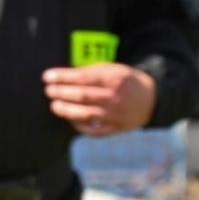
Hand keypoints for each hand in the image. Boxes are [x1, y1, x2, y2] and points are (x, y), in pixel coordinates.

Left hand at [42, 63, 157, 136]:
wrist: (151, 99)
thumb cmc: (125, 81)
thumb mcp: (112, 69)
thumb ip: (90, 72)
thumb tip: (63, 76)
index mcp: (113, 79)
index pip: (82, 78)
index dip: (62, 77)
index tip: (47, 77)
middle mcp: (114, 97)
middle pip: (82, 96)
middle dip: (61, 93)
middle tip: (49, 91)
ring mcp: (115, 115)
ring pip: (86, 114)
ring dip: (67, 110)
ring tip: (54, 106)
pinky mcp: (116, 128)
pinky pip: (94, 131)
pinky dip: (80, 126)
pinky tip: (70, 119)